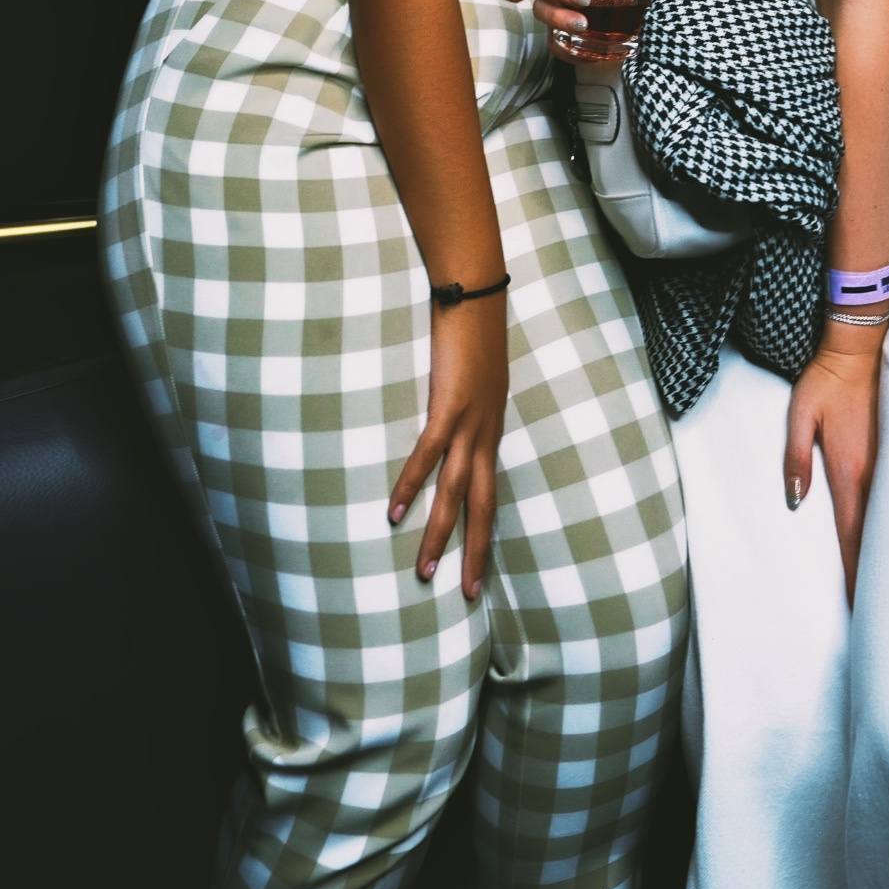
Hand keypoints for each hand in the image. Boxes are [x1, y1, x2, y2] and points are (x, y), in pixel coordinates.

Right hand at [387, 293, 508, 599]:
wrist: (478, 294)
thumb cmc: (474, 331)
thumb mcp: (477, 379)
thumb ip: (468, 405)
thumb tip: (454, 421)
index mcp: (492, 430)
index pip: (490, 493)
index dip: (485, 533)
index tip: (479, 569)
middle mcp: (487, 434)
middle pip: (483, 506)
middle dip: (475, 553)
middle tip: (467, 594)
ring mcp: (470, 422)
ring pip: (454, 492)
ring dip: (439, 533)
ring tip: (424, 572)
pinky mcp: (450, 405)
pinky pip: (428, 454)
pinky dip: (411, 484)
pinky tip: (396, 512)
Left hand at [784, 321, 884, 606]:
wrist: (866, 345)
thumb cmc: (828, 379)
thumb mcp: (800, 414)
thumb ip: (795, 460)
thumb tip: (794, 503)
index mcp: (850, 472)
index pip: (853, 537)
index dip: (858, 577)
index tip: (863, 610)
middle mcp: (878, 474)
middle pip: (881, 539)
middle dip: (884, 579)